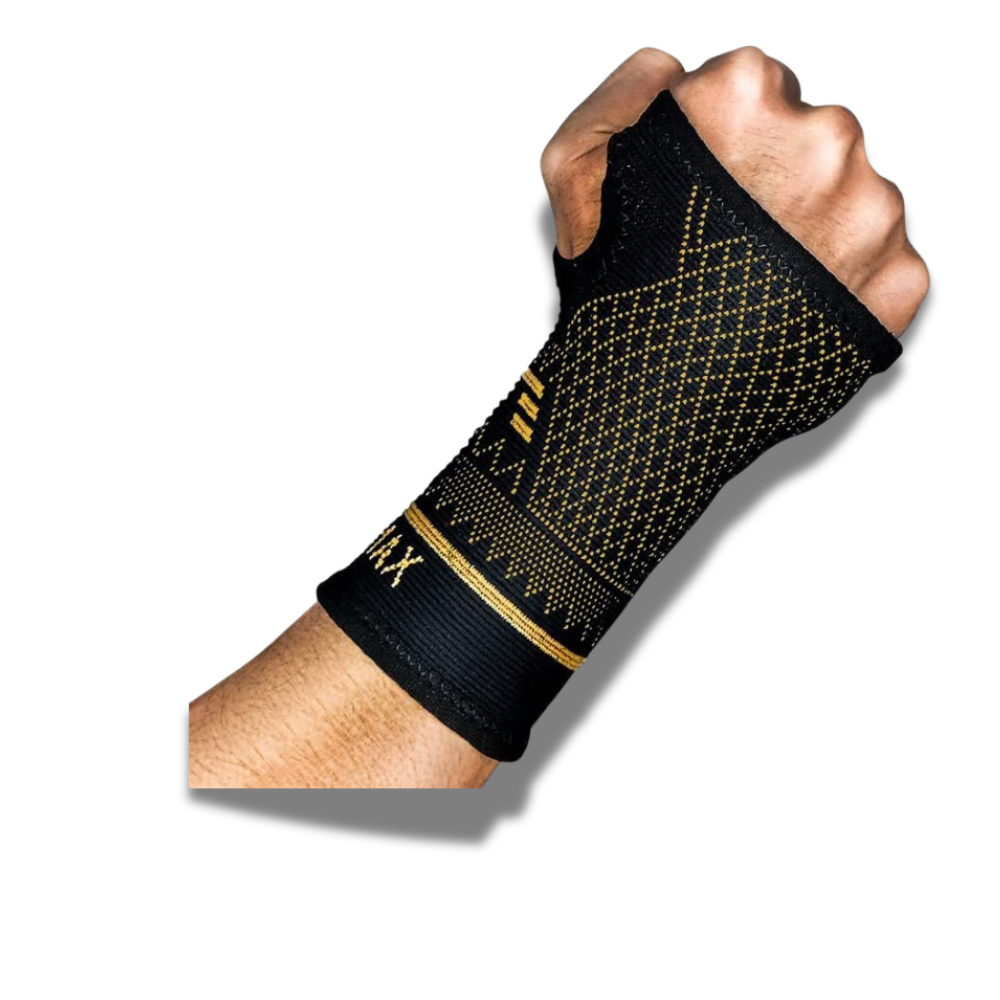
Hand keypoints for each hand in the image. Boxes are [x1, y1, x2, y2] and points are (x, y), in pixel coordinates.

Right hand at [540, 46, 929, 334]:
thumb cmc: (609, 283)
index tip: (704, 198)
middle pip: (815, 140)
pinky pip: (883, 266)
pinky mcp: (902, 279)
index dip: (726, 144)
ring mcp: (873, 209)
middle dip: (779, 183)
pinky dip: (849, 289)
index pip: (757, 88)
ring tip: (762, 292)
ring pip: (857, 200)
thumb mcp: (568, 167)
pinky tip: (796, 319)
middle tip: (733, 252)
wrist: (649, 405)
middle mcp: (826, 132)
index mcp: (745, 87)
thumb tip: (683, 72)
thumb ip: (622, 93)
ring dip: (821, 235)